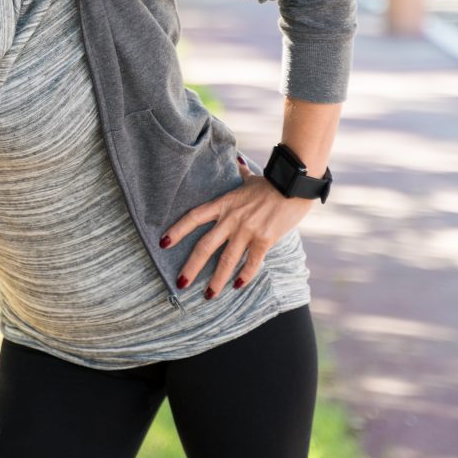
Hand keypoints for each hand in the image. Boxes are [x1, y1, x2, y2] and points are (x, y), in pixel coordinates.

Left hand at [158, 153, 316, 299]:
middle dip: (191, 267)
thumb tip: (237, 161)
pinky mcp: (264, 239)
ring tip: (208, 295)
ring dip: (216, 280)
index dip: (177, 230)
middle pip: (205, 246)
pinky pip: (251, 262)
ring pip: (226, 260)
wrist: (294, 185)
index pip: (193, 217)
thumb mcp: (250, 178)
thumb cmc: (272, 182)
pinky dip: (244, 276)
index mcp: (223, 204)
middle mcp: (231, 219)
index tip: (163, 243)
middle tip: (181, 283)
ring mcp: (247, 230)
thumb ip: (240, 173)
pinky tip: (237, 287)